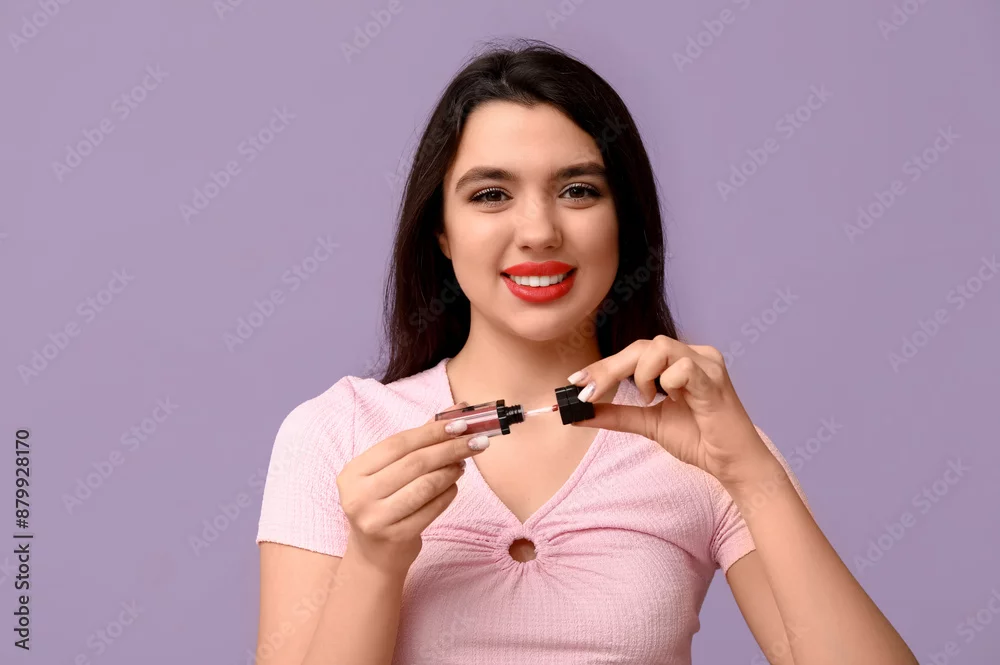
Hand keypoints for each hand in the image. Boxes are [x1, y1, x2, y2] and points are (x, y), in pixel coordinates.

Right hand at [337, 402, 486, 575]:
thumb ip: (419, 441)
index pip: (397, 444)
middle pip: (413, 463)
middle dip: (449, 448)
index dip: (431, 431)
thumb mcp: (389, 473)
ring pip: (425, 486)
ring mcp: (375, 518)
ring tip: (463, 464)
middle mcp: (358, 495)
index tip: (461, 423)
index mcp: (353, 472)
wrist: (374, 556)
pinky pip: (431, 508)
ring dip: (450, 471)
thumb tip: (457, 410)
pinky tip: (454, 486)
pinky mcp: (395, 537)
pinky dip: (448, 494)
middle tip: (476, 441)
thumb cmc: (385, 504)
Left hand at [567, 337, 774, 486]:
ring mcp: (707, 364)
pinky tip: (670, 401)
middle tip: (587, 391)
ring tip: (649, 399)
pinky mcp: (714, 380)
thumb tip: (580, 413)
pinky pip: (682, 368)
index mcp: (680, 360)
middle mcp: (695, 354)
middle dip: (609, 368)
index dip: (604, 365)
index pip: (636, 351)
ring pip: (660, 347)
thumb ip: (617, 414)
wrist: (731, 464)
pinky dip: (667, 383)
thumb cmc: (699, 439)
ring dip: (643, 374)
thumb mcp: (648, 423)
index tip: (575, 382)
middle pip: (643, 345)